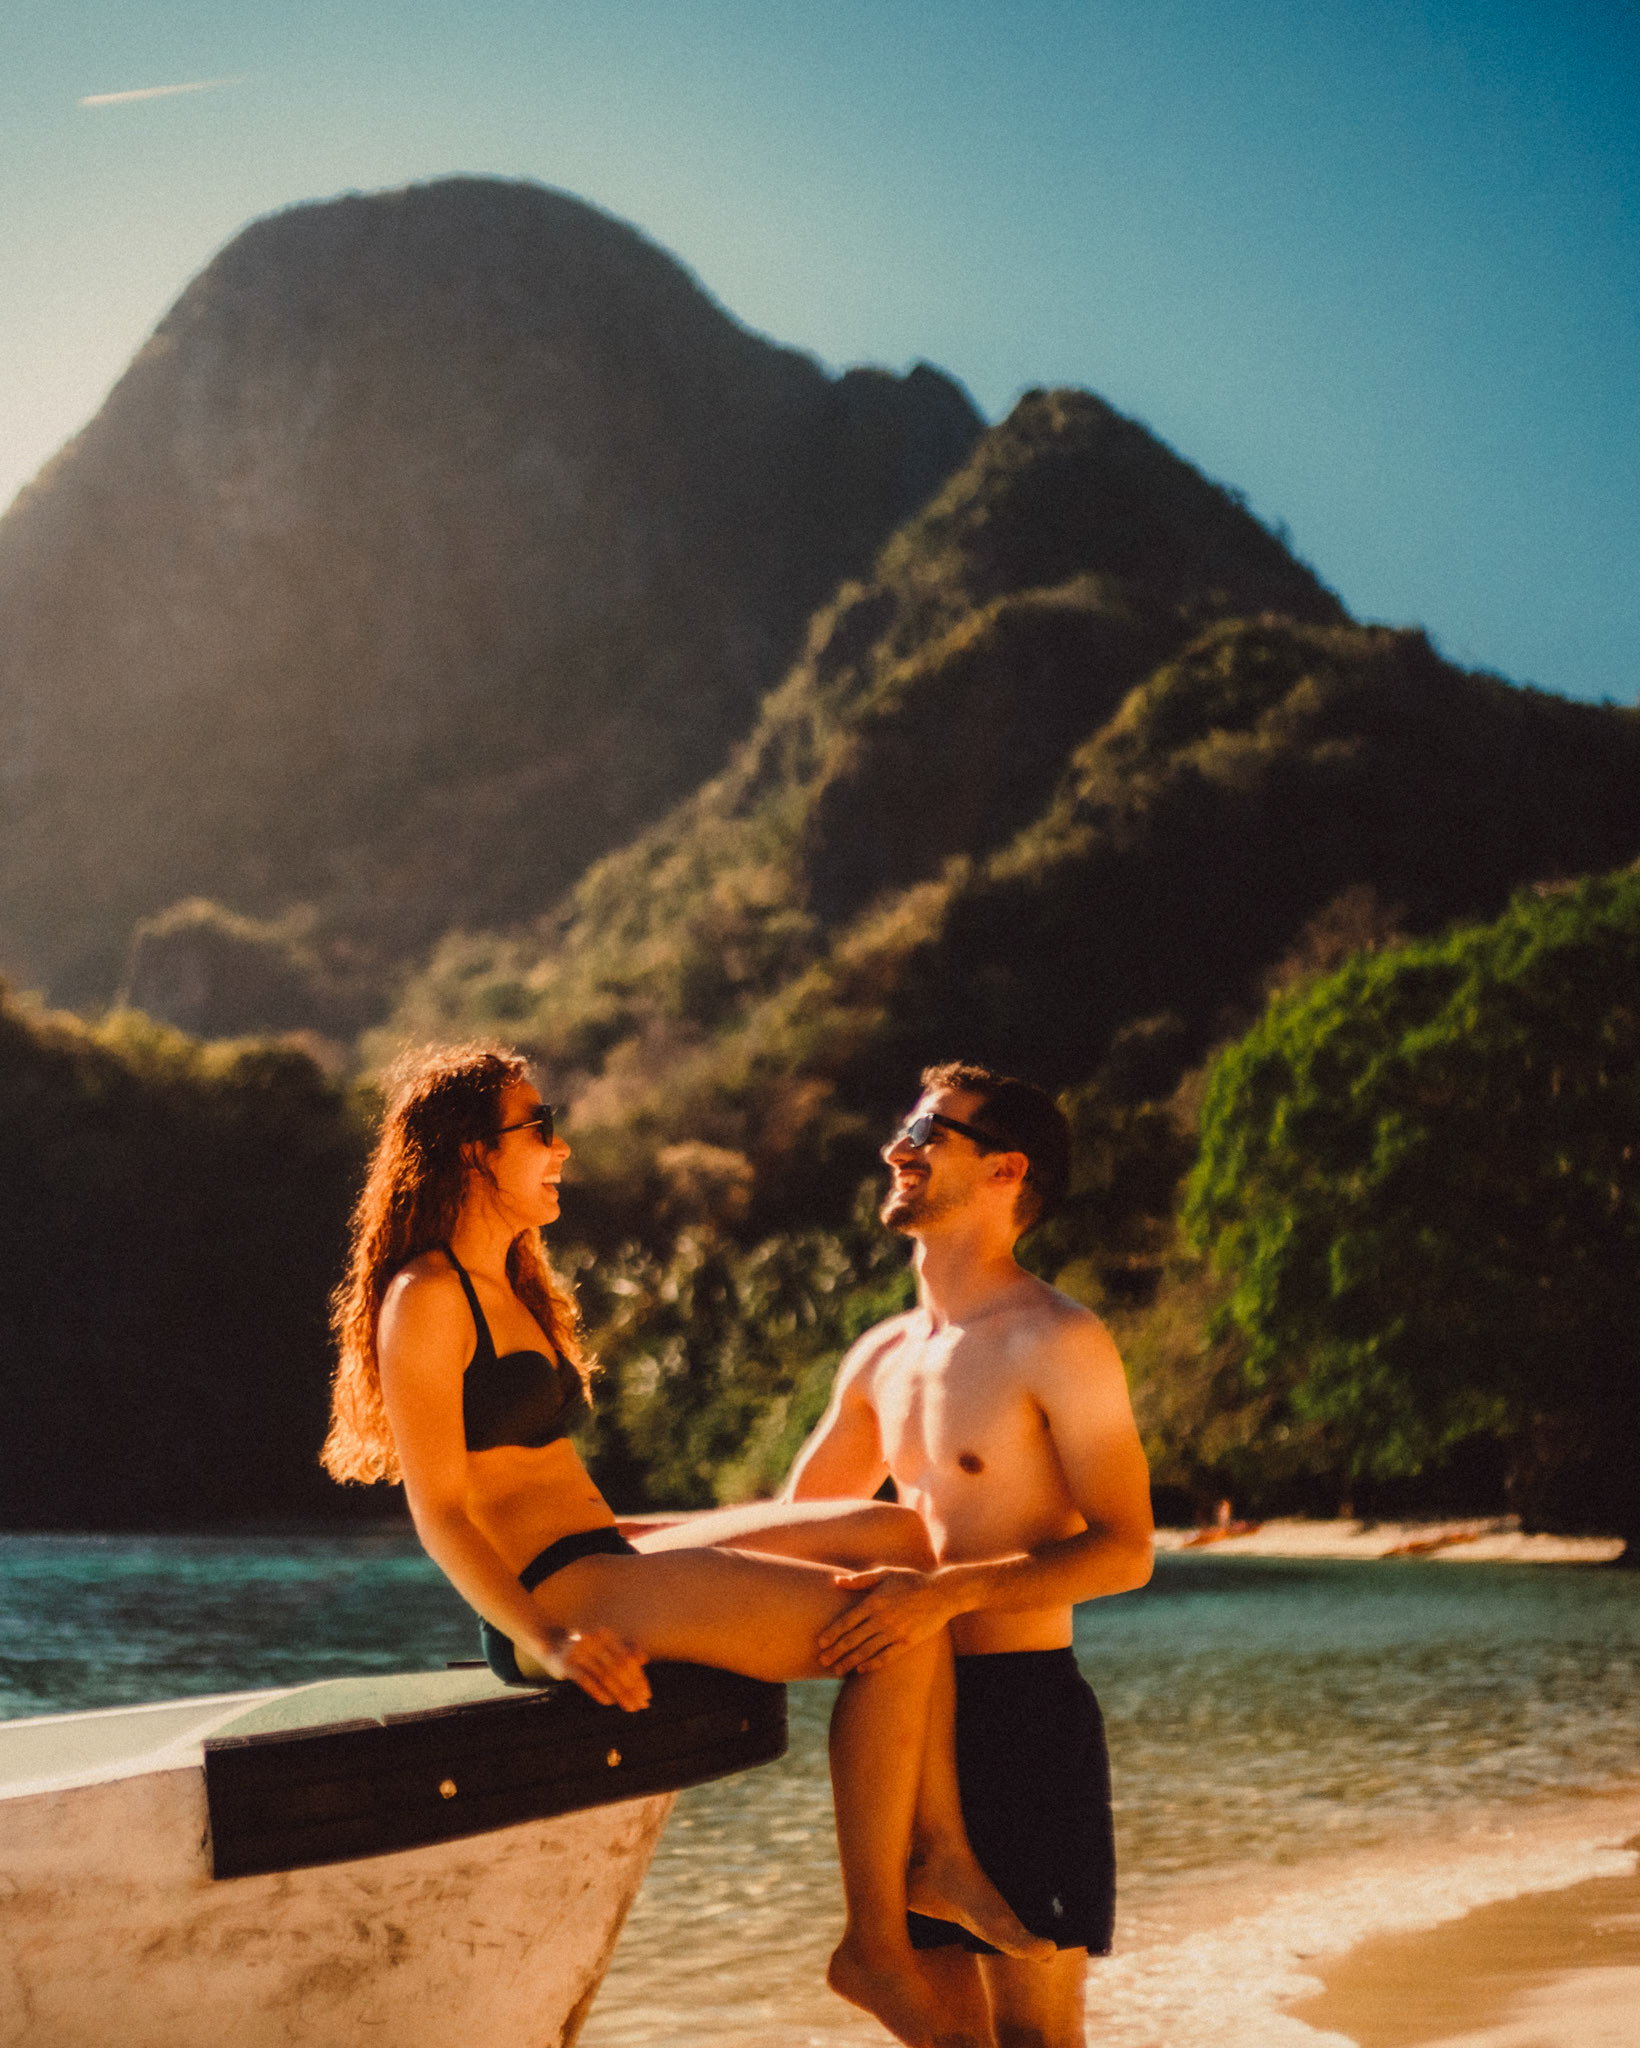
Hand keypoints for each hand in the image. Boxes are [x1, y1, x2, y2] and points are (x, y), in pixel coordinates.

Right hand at [541, 1625, 650, 1710]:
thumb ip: (624, 1649)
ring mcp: (579, 1651)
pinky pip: (586, 1680)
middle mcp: (593, 1640)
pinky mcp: (566, 1664)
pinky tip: (609, 1702)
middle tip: (642, 1705)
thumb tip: (644, 1659)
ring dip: (620, 1694)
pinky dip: (599, 1692)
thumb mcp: (603, 1645)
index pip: (627, 1658)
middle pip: (618, 1668)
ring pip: (605, 1676)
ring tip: (630, 1707)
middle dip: (632, 1688)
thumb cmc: (584, 1646)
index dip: (639, 1677)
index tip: (647, 1694)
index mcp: (605, 1634)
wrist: (551, 1644)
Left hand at [816, 1567, 956, 1674]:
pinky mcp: (907, 1642)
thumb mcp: (885, 1574)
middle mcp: (882, 1619)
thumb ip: (860, 1580)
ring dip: (849, 1661)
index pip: (846, 1621)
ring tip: (836, 1669)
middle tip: (821, 1660)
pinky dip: (871, 1664)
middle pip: (852, 1639)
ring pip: (866, 1651)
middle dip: (835, 1651)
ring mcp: (895, 1632)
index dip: (832, 1633)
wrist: (941, 1592)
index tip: (820, 1643)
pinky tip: (861, 1670)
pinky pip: (885, 1657)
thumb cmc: (911, 1580)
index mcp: (874, 1602)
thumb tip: (836, 1581)